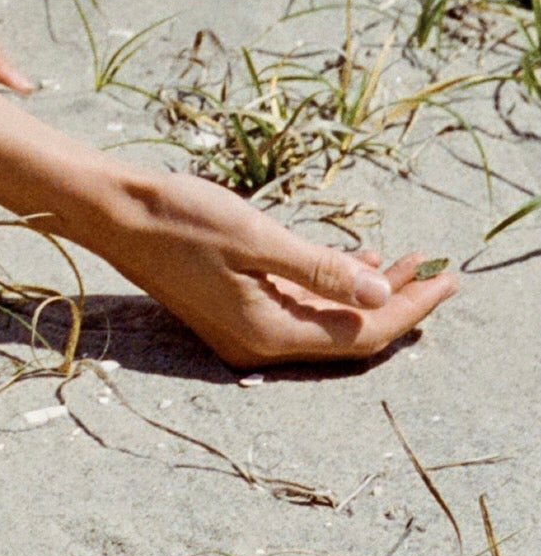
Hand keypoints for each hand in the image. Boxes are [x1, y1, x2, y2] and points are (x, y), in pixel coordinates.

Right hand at [94, 169, 457, 368]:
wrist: (109, 210)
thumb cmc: (176, 216)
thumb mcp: (253, 236)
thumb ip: (318, 267)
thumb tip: (382, 290)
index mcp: (267, 332)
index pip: (360, 331)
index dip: (408, 306)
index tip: (446, 278)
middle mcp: (258, 344)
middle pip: (346, 332)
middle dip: (394, 300)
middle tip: (434, 267)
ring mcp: (241, 330)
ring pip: (322, 319)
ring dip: (360, 290)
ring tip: (401, 259)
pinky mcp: (229, 308)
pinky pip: (294, 307)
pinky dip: (325, 287)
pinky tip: (346, 259)